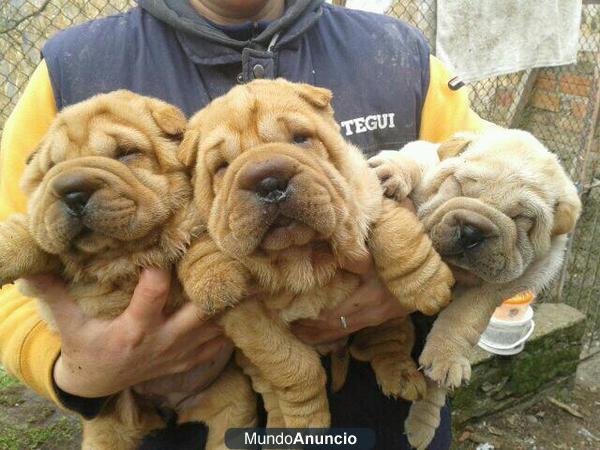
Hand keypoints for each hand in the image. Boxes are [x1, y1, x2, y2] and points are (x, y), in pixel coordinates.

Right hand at [24, 269, 232, 397]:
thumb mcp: (69, 324)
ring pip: (215, 328)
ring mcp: (178, 353)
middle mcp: (162, 341)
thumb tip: (35, 266)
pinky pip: (218, 346)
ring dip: (230, 306)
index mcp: (133, 329)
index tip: (168, 245)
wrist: (97, 385)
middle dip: (216, 289)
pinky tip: (242, 306)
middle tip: (232, 261)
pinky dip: (230, 328)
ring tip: (247, 278)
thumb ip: (57, 294)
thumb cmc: (85, 348)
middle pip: (200, 313)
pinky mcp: (186, 361)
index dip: (162, 269)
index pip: (154, 294)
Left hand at [290, 255, 404, 344]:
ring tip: (297, 332)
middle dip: (310, 328)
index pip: (335, 313)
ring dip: (319, 335)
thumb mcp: (379, 250)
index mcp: (372, 294)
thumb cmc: (401, 255)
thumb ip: (355, 252)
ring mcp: (378, 318)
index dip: (312, 315)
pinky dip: (333, 335)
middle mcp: (374, 311)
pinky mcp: (379, 319)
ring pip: (343, 332)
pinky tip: (318, 336)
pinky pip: (352, 330)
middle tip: (287, 323)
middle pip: (335, 326)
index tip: (292, 310)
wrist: (430, 271)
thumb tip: (328, 247)